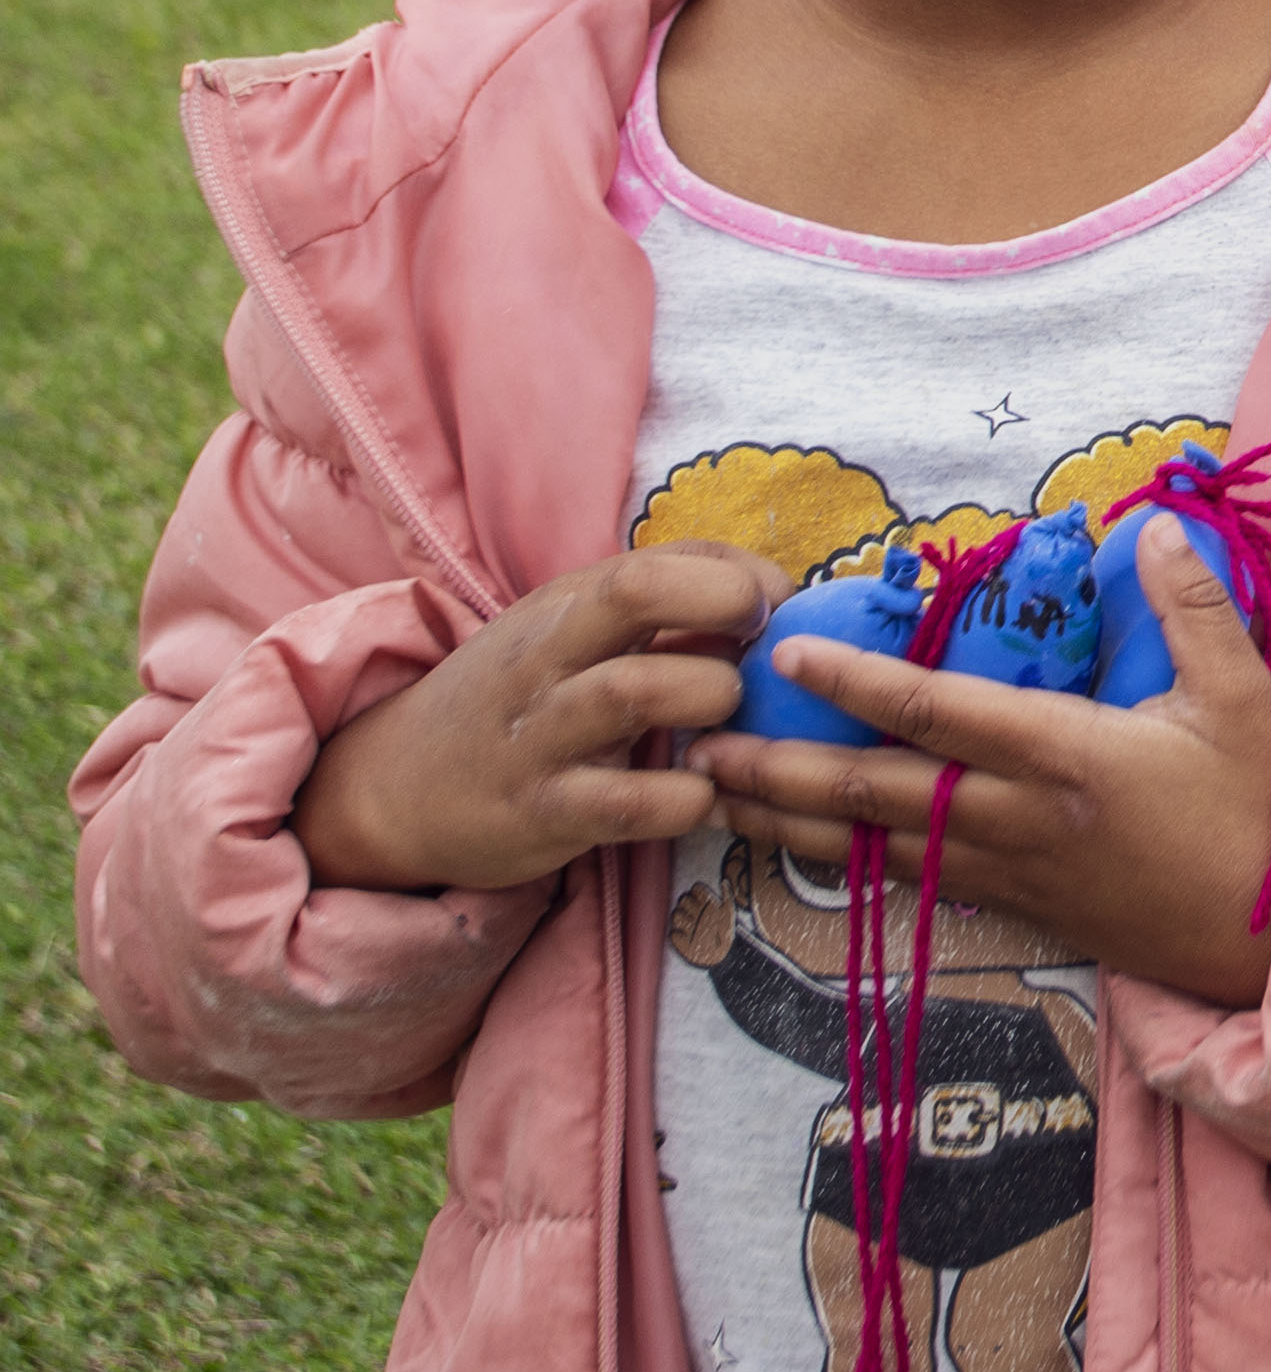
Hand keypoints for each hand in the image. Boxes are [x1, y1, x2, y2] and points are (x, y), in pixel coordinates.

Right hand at [294, 543, 788, 894]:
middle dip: (726, 605)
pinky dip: (688, 798)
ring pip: (638, 690)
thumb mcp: (571, 631)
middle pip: (636, 593)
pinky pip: (632, 802)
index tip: (774, 609)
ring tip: (729, 721)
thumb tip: (775, 592)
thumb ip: (662, 601)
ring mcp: (542, 736)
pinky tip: (704, 793)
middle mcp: (549, 660)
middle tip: (762, 651)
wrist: (394, 789)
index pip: (655, 558)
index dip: (732, 576)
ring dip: (712, 698)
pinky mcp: (545, 813)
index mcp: (564, 609)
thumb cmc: (518, 699)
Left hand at [691, 522, 1270, 1007]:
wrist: (1268, 932)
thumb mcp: (1244, 697)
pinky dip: (843, 860)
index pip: (939, 713)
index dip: (856, 683)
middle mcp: (1019, 816)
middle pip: (874, 792)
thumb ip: (1193, 609)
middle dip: (779, 770)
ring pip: (872, 846)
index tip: (785, 657)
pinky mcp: (1013, 906)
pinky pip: (908, 880)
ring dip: (788, 823)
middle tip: (701, 746)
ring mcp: (1009, 870)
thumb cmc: (1256, 807)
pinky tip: (802, 848)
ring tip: (716, 802)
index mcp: (1067, 755)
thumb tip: (1153, 527)